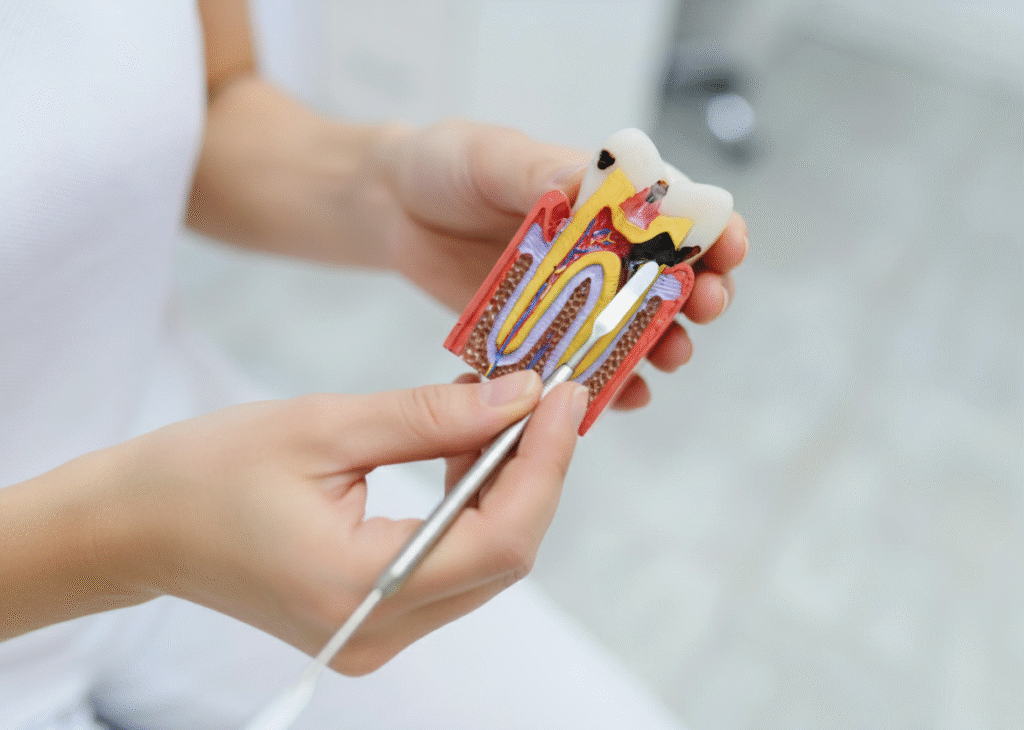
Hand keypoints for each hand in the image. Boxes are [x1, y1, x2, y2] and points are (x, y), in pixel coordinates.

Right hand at [101, 372, 586, 674]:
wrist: (138, 526)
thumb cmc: (206, 472)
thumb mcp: (322, 426)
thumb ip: (430, 416)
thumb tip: (521, 396)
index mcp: (358, 589)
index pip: (499, 540)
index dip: (547, 464)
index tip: (566, 396)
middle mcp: (377, 631)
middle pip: (504, 555)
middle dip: (535, 469)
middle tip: (543, 395)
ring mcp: (378, 634)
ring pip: (485, 561)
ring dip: (506, 484)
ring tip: (502, 411)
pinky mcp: (374, 619)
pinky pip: (453, 564)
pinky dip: (473, 505)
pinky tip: (467, 449)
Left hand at [378, 120, 748, 409]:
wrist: (394, 207)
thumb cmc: (448, 166)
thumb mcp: (494, 157)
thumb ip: (540, 173)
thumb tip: (592, 186)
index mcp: (601, 196)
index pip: (672, 213)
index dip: (708, 231)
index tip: (728, 249)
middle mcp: (597, 249)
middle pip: (667, 278)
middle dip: (698, 294)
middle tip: (704, 308)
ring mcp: (570, 295)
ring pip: (632, 327)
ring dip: (662, 343)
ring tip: (671, 357)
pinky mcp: (538, 332)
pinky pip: (579, 362)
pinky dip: (609, 381)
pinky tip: (628, 395)